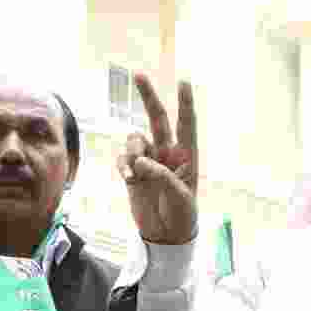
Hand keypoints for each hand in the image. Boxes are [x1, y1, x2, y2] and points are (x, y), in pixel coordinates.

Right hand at [119, 75, 197, 244]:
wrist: (166, 236)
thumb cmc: (182, 215)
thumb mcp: (179, 197)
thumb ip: (162, 176)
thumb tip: (141, 161)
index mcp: (187, 155)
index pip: (186, 124)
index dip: (185, 102)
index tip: (184, 81)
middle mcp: (167, 153)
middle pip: (157, 118)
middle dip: (148, 97)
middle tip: (138, 74)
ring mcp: (149, 161)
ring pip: (135, 139)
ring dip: (133, 150)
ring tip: (136, 173)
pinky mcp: (133, 173)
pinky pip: (123, 159)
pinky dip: (123, 165)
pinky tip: (128, 178)